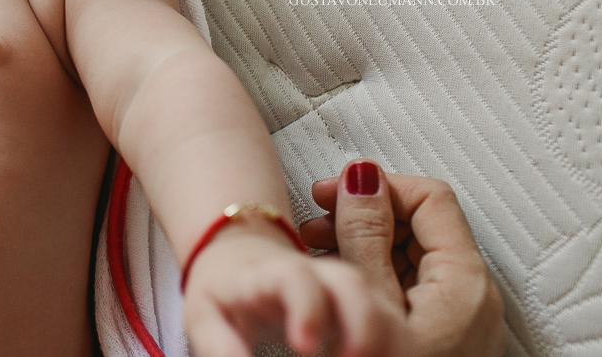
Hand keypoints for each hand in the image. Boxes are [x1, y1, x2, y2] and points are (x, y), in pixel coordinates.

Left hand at [183, 226, 401, 355]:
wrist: (239, 254)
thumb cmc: (222, 290)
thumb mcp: (204, 313)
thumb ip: (218, 343)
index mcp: (269, 274)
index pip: (294, 277)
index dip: (306, 306)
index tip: (304, 347)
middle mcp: (314, 273)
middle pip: (351, 283)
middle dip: (364, 322)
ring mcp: (340, 286)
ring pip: (379, 300)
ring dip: (388, 337)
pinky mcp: (359, 303)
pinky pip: (390, 319)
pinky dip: (398, 344)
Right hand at [299, 161, 505, 356]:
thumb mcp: (367, 299)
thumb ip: (365, 233)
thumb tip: (362, 178)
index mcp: (462, 282)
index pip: (428, 198)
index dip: (378, 186)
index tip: (335, 193)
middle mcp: (470, 295)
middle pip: (420, 222)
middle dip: (365, 212)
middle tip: (319, 219)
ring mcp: (457, 316)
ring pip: (410, 250)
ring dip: (363, 240)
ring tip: (317, 248)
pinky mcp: (441, 332)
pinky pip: (408, 280)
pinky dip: (372, 270)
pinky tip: (336, 280)